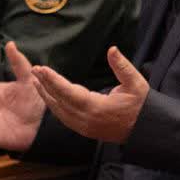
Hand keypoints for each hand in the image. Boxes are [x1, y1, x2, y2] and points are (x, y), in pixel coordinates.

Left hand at [31, 46, 147, 142]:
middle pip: (59, 101)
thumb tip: (112, 49)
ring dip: (46, 96)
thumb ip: (122, 66)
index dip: (53, 80)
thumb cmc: (141, 105)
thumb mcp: (135, 83)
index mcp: (96, 107)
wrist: (145, 130)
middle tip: (34, 70)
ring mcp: (84, 127)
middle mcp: (86, 119)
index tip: (41, 69)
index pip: (68, 92)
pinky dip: (54, 106)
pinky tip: (49, 97)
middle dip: (45, 85)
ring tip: (36, 81)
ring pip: (59, 111)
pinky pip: (64, 118)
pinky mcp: (85, 130)